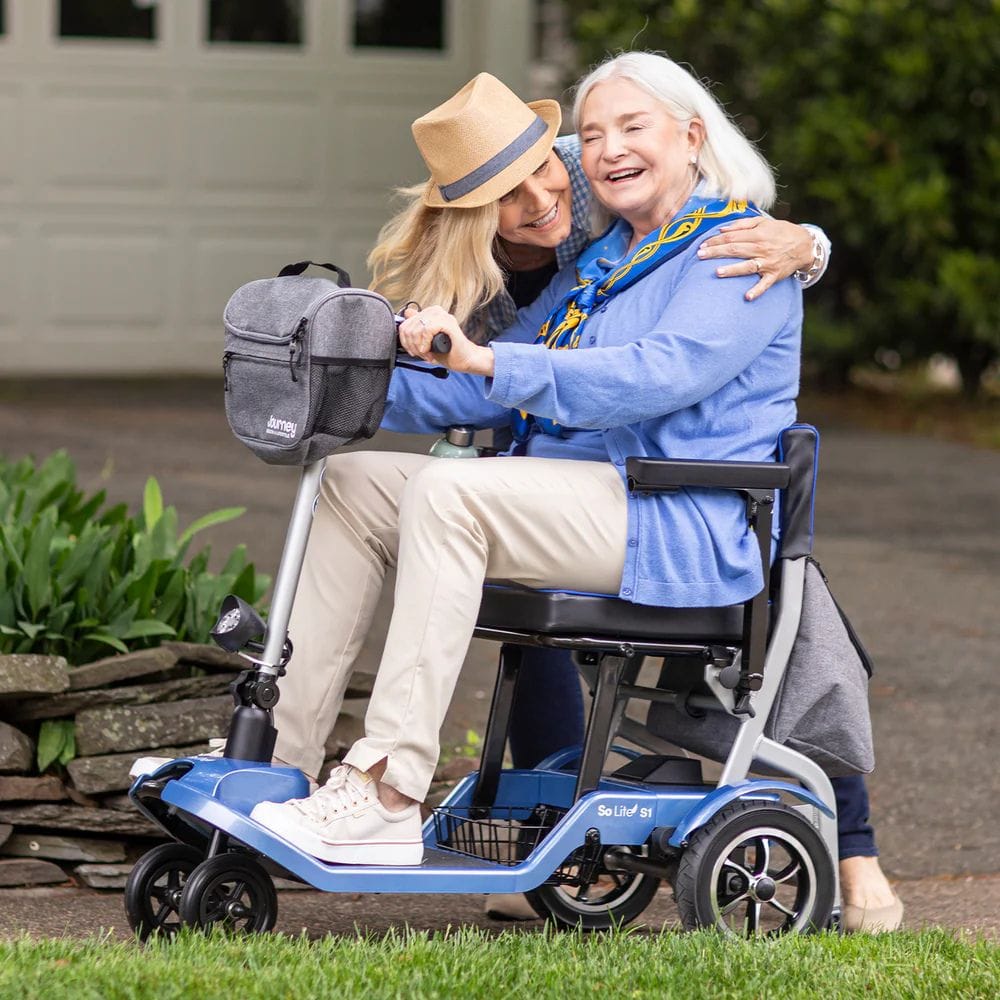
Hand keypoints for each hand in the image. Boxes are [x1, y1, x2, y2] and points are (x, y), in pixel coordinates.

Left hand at [398, 305, 493, 375]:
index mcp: (429, 313)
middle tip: (423, 355)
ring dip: (419, 347)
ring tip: (428, 354)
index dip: (405, 341)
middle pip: (409, 327)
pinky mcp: (448, 322)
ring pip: (416, 330)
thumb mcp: (425, 340)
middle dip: (413, 346)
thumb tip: (407, 313)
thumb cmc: (447, 351)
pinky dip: (425, 343)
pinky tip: (429, 351)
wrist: (465, 359)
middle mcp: (435, 311)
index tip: (414, 351)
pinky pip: (427, 330)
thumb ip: (417, 328)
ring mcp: (442, 315)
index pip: (405, 323)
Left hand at [697, 218, 813, 300]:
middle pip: (735, 250)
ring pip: (747, 266)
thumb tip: (722, 228)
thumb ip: (742, 224)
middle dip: (716, 252)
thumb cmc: (780, 232)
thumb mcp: (763, 222)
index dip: (715, 240)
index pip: (732, 237)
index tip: (701, 245)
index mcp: (757, 235)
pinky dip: (757, 291)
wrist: (804, 245)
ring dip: (732, 270)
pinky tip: (747, 297)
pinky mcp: (774, 275)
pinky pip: (764, 284)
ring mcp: (767, 263)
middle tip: (699, 256)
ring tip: (717, 272)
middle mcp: (761, 248)